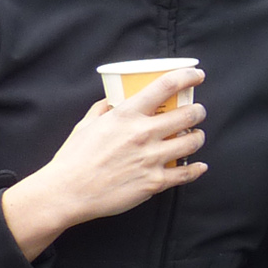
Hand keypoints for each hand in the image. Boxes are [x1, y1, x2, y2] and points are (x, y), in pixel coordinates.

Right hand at [1, 68, 207, 259]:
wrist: (67, 192)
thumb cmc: (73, 158)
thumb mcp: (85, 125)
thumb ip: (102, 109)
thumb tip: (111, 98)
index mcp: (126, 115)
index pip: (165, 86)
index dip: (187, 76)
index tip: (197, 75)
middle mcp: (143, 133)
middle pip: (188, 115)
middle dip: (198, 111)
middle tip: (197, 112)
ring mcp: (151, 158)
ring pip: (192, 142)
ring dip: (198, 137)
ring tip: (195, 136)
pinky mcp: (155, 182)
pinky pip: (186, 173)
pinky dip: (197, 168)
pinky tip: (200, 165)